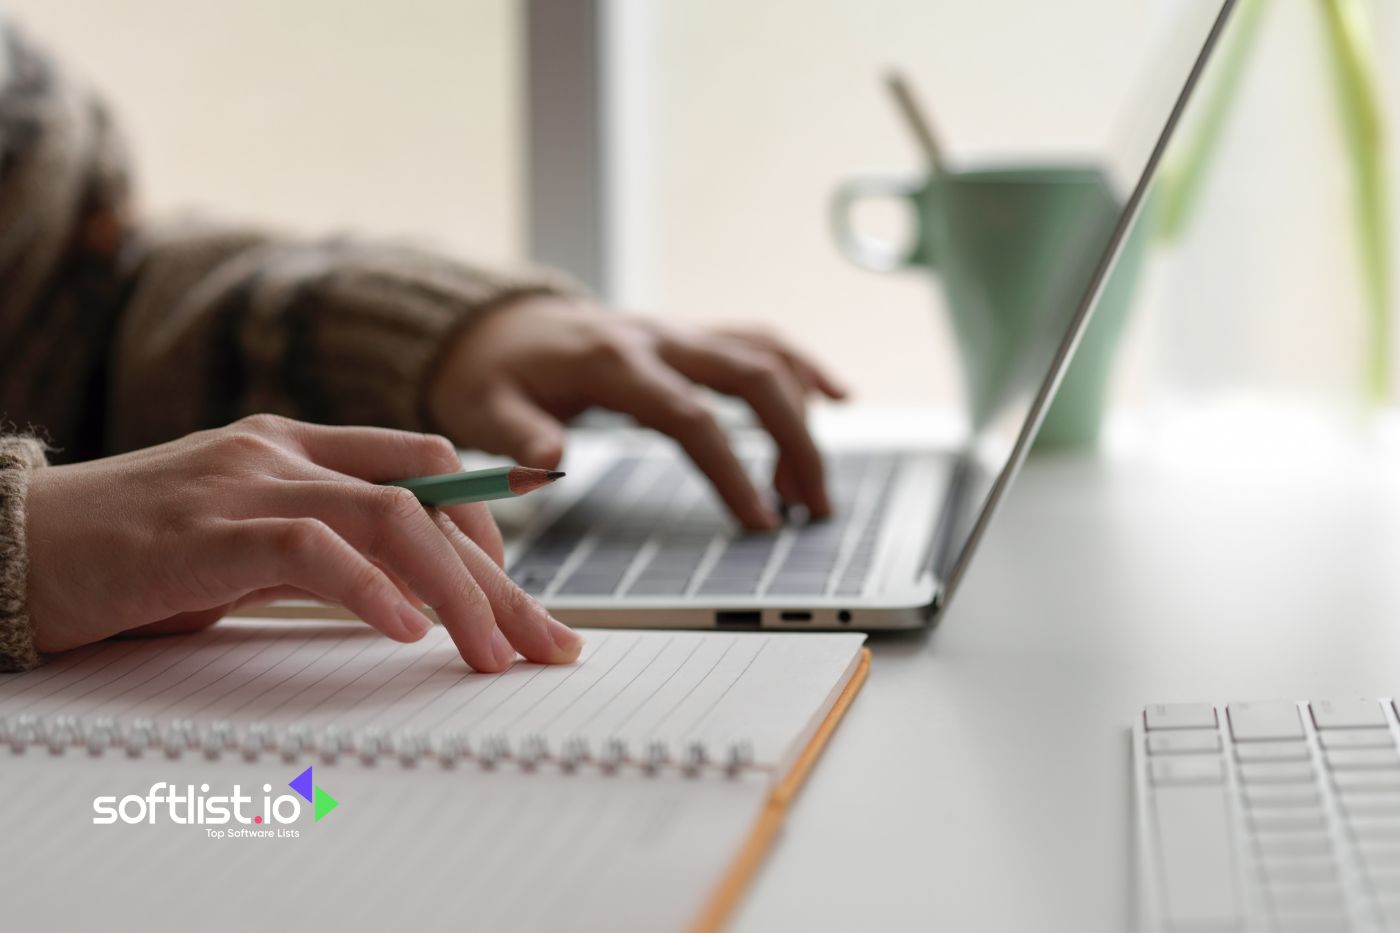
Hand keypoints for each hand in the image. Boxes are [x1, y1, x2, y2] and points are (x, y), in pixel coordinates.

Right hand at [23, 414, 581, 670]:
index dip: (486, 520)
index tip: (520, 586)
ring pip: (391, 516)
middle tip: (545, 640)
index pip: (424, 462)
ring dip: (457, 590)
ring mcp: (246, 483)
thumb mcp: (244, 544)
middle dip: (499, 575)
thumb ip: (321, 551)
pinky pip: (315, 549)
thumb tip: (407, 594)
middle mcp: (282, 452)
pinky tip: (407, 631)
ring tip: (493, 652)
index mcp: (296, 446)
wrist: (11, 547)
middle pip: (429, 495)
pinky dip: (371, 589)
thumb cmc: (129, 555)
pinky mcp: (207, 530)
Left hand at [428, 297, 848, 528]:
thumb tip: (549, 463)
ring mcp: (678, 333)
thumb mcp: (484, 408)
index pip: (691, 415)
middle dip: (796, 442)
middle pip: (752, 376)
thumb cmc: (491, 376)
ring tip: (811, 489)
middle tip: (814, 510)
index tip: (761, 522)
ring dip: (803, 416)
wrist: (494, 327)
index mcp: (612, 361)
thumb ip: (518, 436)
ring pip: (764, 356)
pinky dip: (802, 368)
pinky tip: (838, 398)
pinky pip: (758, 342)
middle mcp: (657, 338)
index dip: (732, 469)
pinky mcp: (688, 338)